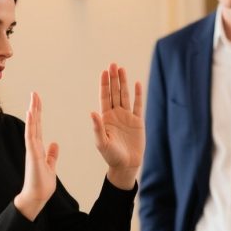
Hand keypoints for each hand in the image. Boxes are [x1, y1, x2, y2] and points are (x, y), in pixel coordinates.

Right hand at [14, 92, 58, 219]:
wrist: (36, 197)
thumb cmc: (42, 184)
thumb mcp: (50, 166)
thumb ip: (52, 155)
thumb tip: (54, 144)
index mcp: (38, 149)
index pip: (38, 127)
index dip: (37, 114)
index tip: (37, 101)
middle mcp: (33, 147)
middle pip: (34, 123)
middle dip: (34, 108)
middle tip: (34, 93)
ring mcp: (31, 150)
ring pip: (31, 126)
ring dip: (32, 112)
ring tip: (33, 98)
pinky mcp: (32, 155)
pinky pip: (30, 136)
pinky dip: (30, 124)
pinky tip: (31, 114)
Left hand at [91, 63, 143, 189]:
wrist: (126, 165)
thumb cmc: (111, 156)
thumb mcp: (102, 143)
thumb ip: (97, 127)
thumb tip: (92, 112)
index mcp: (106, 118)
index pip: (105, 97)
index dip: (104, 84)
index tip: (104, 72)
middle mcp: (116, 115)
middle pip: (114, 93)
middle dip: (113, 79)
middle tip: (113, 64)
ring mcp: (127, 117)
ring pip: (125, 96)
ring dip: (123, 83)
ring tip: (121, 69)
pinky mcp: (138, 122)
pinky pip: (138, 106)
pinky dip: (137, 95)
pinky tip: (136, 84)